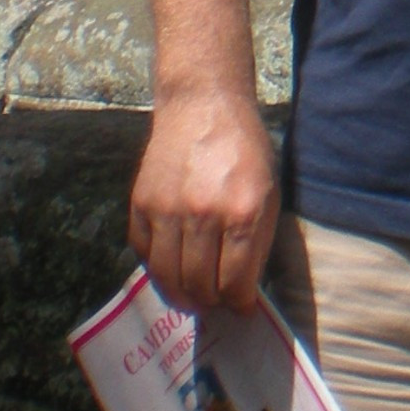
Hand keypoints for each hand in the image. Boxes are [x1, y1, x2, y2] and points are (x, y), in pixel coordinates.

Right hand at [129, 92, 279, 313]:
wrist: (203, 103)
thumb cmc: (244, 147)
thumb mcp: (268, 188)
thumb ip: (258, 239)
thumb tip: (244, 288)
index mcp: (244, 211)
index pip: (235, 282)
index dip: (239, 302)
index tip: (241, 306)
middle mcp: (204, 214)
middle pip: (199, 286)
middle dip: (211, 302)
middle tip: (215, 302)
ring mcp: (168, 210)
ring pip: (168, 278)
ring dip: (182, 295)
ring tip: (192, 297)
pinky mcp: (141, 204)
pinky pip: (144, 255)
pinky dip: (157, 269)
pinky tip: (171, 267)